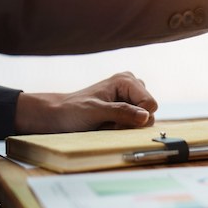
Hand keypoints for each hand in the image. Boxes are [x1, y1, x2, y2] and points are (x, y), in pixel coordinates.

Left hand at [14, 72, 157, 133]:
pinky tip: (109, 125)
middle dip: (131, 123)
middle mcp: (132, 85)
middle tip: (108, 124)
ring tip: (106, 124)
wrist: (57, 116)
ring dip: (127, 126)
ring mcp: (131, 97)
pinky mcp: (128, 107)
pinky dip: (124, 128)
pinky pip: (137, 123)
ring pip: (144, 119)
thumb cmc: (72, 111)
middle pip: (149, 112)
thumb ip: (121, 112)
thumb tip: (146, 116)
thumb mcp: (95, 112)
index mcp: (126, 80)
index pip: (150, 104)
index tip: (114, 123)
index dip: (136, 118)